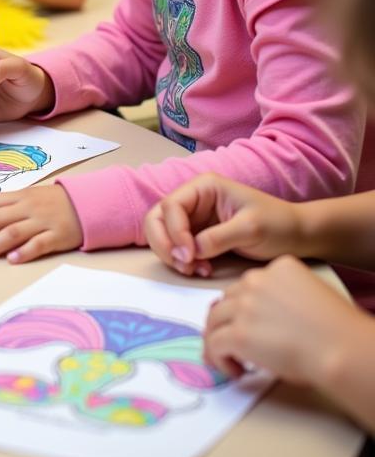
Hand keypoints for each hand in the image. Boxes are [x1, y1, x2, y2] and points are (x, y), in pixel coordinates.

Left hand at [0, 183, 82, 262]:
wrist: (88, 203)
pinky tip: (12, 260)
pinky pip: (39, 243)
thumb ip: (4, 210)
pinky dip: (24, 251)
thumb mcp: (27, 199)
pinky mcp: (58, 235)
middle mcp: (26, 207)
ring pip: (12, 231)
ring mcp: (42, 221)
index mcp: (17, 196)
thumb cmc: (52, 203)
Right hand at [145, 173, 304, 278]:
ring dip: (171, 254)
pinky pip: (177, 247)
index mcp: (204, 187)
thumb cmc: (279, 224)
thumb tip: (192, 251)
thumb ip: (218, 237)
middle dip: (164, 243)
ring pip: (163, 234)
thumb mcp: (250, 228)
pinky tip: (202, 270)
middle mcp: (194, 200)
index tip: (190, 255)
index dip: (174, 231)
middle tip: (183, 265)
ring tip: (193, 269)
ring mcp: (194, 218)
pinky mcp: (198, 236)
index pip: (171, 205)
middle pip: (157, 218)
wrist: (298, 237)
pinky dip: (183, 261)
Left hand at [204, 255, 357, 382]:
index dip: (246, 306)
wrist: (342, 349)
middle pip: (227, 300)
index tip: (250, 324)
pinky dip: (218, 359)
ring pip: (214, 320)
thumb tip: (266, 322)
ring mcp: (243, 306)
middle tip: (233, 342)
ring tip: (233, 359)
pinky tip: (234, 370)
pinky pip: (213, 344)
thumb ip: (283, 298)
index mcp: (279, 268)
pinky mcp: (237, 333)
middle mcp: (256, 281)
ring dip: (219, 340)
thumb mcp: (311, 297)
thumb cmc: (337, 332)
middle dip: (228, 321)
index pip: (249, 284)